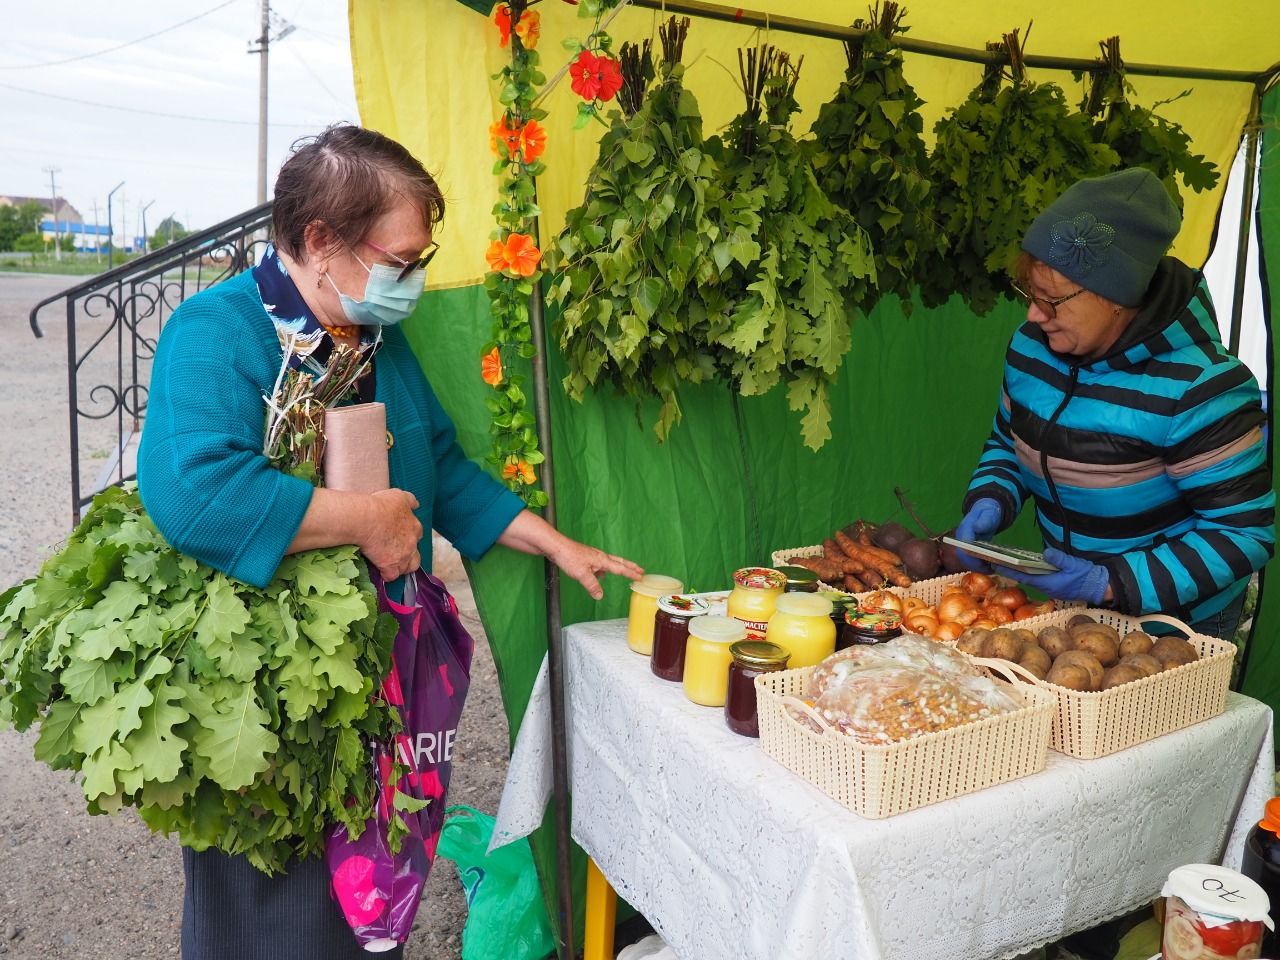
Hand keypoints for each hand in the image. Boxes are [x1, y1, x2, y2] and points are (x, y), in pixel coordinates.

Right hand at [360, 488, 422, 580]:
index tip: (398, 538)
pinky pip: (392, 576)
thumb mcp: (398, 496)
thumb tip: (416, 505)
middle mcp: (412, 542)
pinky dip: (387, 575)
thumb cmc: (380, 505)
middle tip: (396, 554)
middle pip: (415, 555)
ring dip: (400, 567)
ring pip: (407, 567)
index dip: (407, 538)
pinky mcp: (391, 566)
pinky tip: (381, 572)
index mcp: (414, 526)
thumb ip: (409, 501)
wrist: (366, 518)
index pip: (416, 535)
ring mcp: (403, 556)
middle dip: (408, 556)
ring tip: (390, 566)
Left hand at [550, 538, 643, 600]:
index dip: (631, 573)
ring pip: (609, 562)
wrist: (555, 547)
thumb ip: (592, 585)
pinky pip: (598, 564)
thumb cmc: (569, 557)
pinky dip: (602, 570)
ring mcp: (592, 556)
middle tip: (640, 570)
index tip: (641, 576)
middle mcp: (599, 556)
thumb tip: (600, 596)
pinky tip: (597, 574)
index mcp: (602, 560)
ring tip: (622, 572)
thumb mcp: (582, 575)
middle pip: (618, 562)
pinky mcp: (585, 557)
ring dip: (617, 567)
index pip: (620, 568)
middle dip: (629, 567)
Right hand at [954, 498, 1003, 571]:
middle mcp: (961, 537)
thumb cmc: (988, 512)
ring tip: (990, 569)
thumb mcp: (989, 513)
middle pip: (962, 555)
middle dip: (974, 564)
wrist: (985, 511)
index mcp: (965, 528)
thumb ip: (984, 520)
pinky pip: (969, 559)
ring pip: (964, 559)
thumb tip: (976, 528)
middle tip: (989, 569)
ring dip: (976, 566)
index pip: (964, 545)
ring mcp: (963, 543)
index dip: (971, 556)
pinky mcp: (967, 548)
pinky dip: (978, 565)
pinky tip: (989, 567)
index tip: (983, 562)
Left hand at [992, 547, 1109, 604]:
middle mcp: (1046, 587)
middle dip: (1010, 571)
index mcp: (1048, 583)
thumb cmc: (1085, 576)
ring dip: (1019, 572)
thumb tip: (1045, 552)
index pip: (1023, 577)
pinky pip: (1038, 579)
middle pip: (1024, 578)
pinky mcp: (1054, 586)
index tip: (996, 565)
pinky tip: (1025, 567)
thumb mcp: (1073, 565)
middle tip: (996, 562)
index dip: (1009, 571)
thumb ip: (1059, 559)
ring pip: (1030, 579)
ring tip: (1006, 563)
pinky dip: (1029, 573)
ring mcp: (1050, 588)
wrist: (1099, 587)